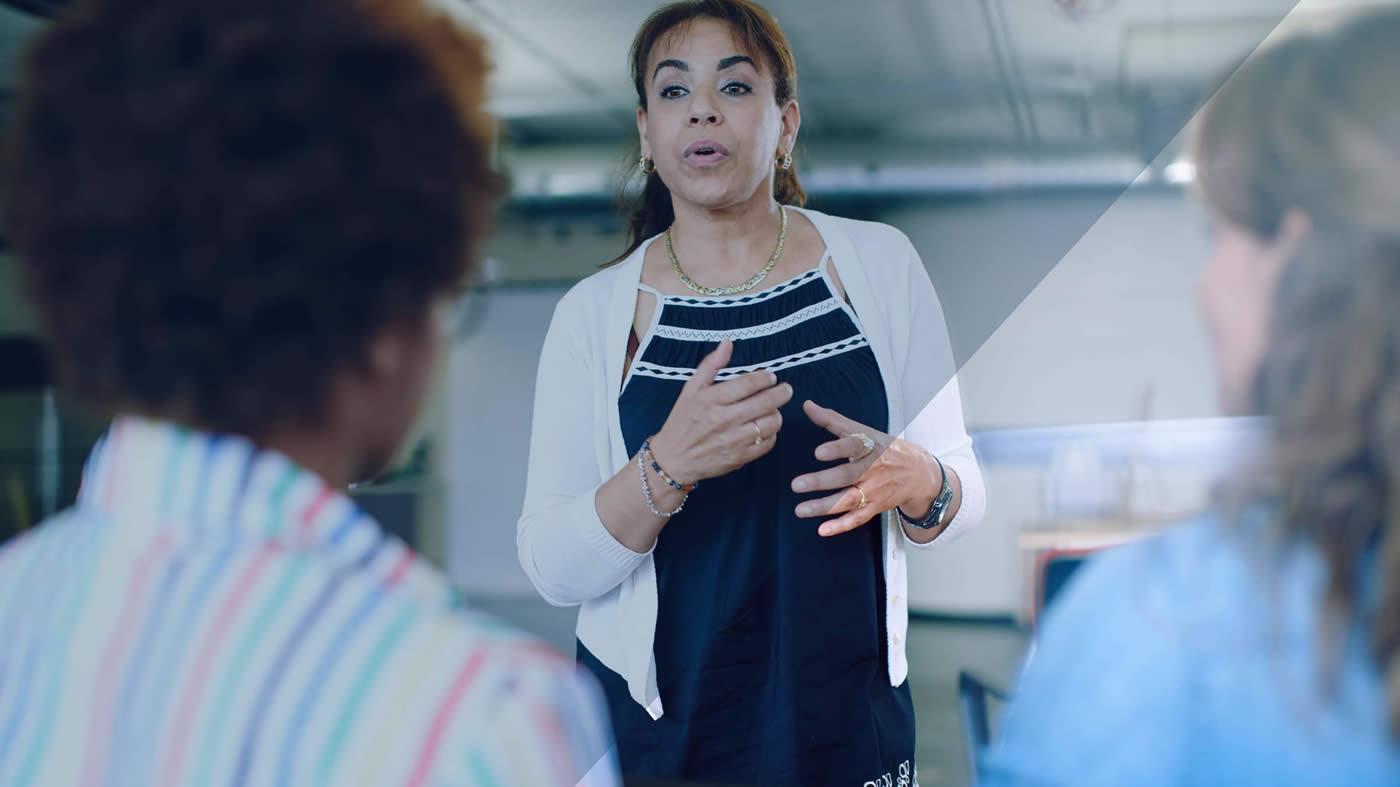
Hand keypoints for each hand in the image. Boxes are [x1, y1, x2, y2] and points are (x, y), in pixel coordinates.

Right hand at [650, 340, 792, 484]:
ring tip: (773, 409)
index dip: (765, 378)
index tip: (771, 376)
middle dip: (781, 393)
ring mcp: (733, 440)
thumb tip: (728, 343)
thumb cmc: (682, 420)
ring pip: (770, 423)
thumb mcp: (691, 389)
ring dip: (777, 414)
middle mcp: (724, 419)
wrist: (673, 458)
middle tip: (786, 389)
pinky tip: (765, 428)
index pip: (748, 383)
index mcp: (712, 399)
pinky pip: (767, 443)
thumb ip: (711, 365)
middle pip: (765, 402)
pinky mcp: (739, 458)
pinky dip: (771, 434)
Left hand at [791, 400, 940, 536]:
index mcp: (871, 446)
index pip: (854, 445)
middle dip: (821, 481)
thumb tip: (806, 405)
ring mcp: (874, 490)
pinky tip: (822, 530)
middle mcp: (873, 469)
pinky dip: (841, 526)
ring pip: (848, 500)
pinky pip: (857, 518)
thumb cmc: (886, 449)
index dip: (837, 449)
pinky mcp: (875, 507)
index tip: (818, 452)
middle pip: (846, 476)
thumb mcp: (865, 431)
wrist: (920, 474)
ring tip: (799, 510)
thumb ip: (833, 420)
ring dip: (824, 506)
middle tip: (796, 485)